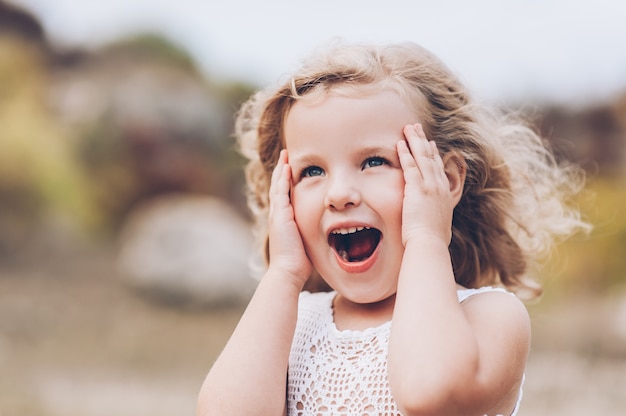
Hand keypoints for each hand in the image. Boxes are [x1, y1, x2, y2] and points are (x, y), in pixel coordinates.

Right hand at [266, 149, 311, 287]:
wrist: (288, 271)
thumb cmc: (299, 263)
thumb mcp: (305, 242)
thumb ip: (310, 233)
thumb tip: (325, 232)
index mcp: (283, 220)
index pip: (284, 195)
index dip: (287, 180)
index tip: (292, 167)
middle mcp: (277, 215)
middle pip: (278, 186)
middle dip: (282, 170)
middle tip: (286, 154)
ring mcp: (277, 214)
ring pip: (277, 186)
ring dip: (281, 169)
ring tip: (285, 155)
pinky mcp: (280, 216)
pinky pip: (280, 192)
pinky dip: (282, 179)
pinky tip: (286, 167)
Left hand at [397, 124, 455, 245]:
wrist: (430, 244)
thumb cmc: (432, 241)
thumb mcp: (439, 226)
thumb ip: (436, 219)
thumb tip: (436, 226)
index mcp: (445, 194)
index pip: (439, 169)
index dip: (434, 155)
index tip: (430, 144)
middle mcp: (440, 186)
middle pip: (431, 158)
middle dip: (424, 142)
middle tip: (417, 128)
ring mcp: (430, 186)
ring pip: (422, 157)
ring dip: (415, 141)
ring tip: (408, 128)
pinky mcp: (417, 189)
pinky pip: (410, 166)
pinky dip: (405, 154)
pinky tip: (400, 143)